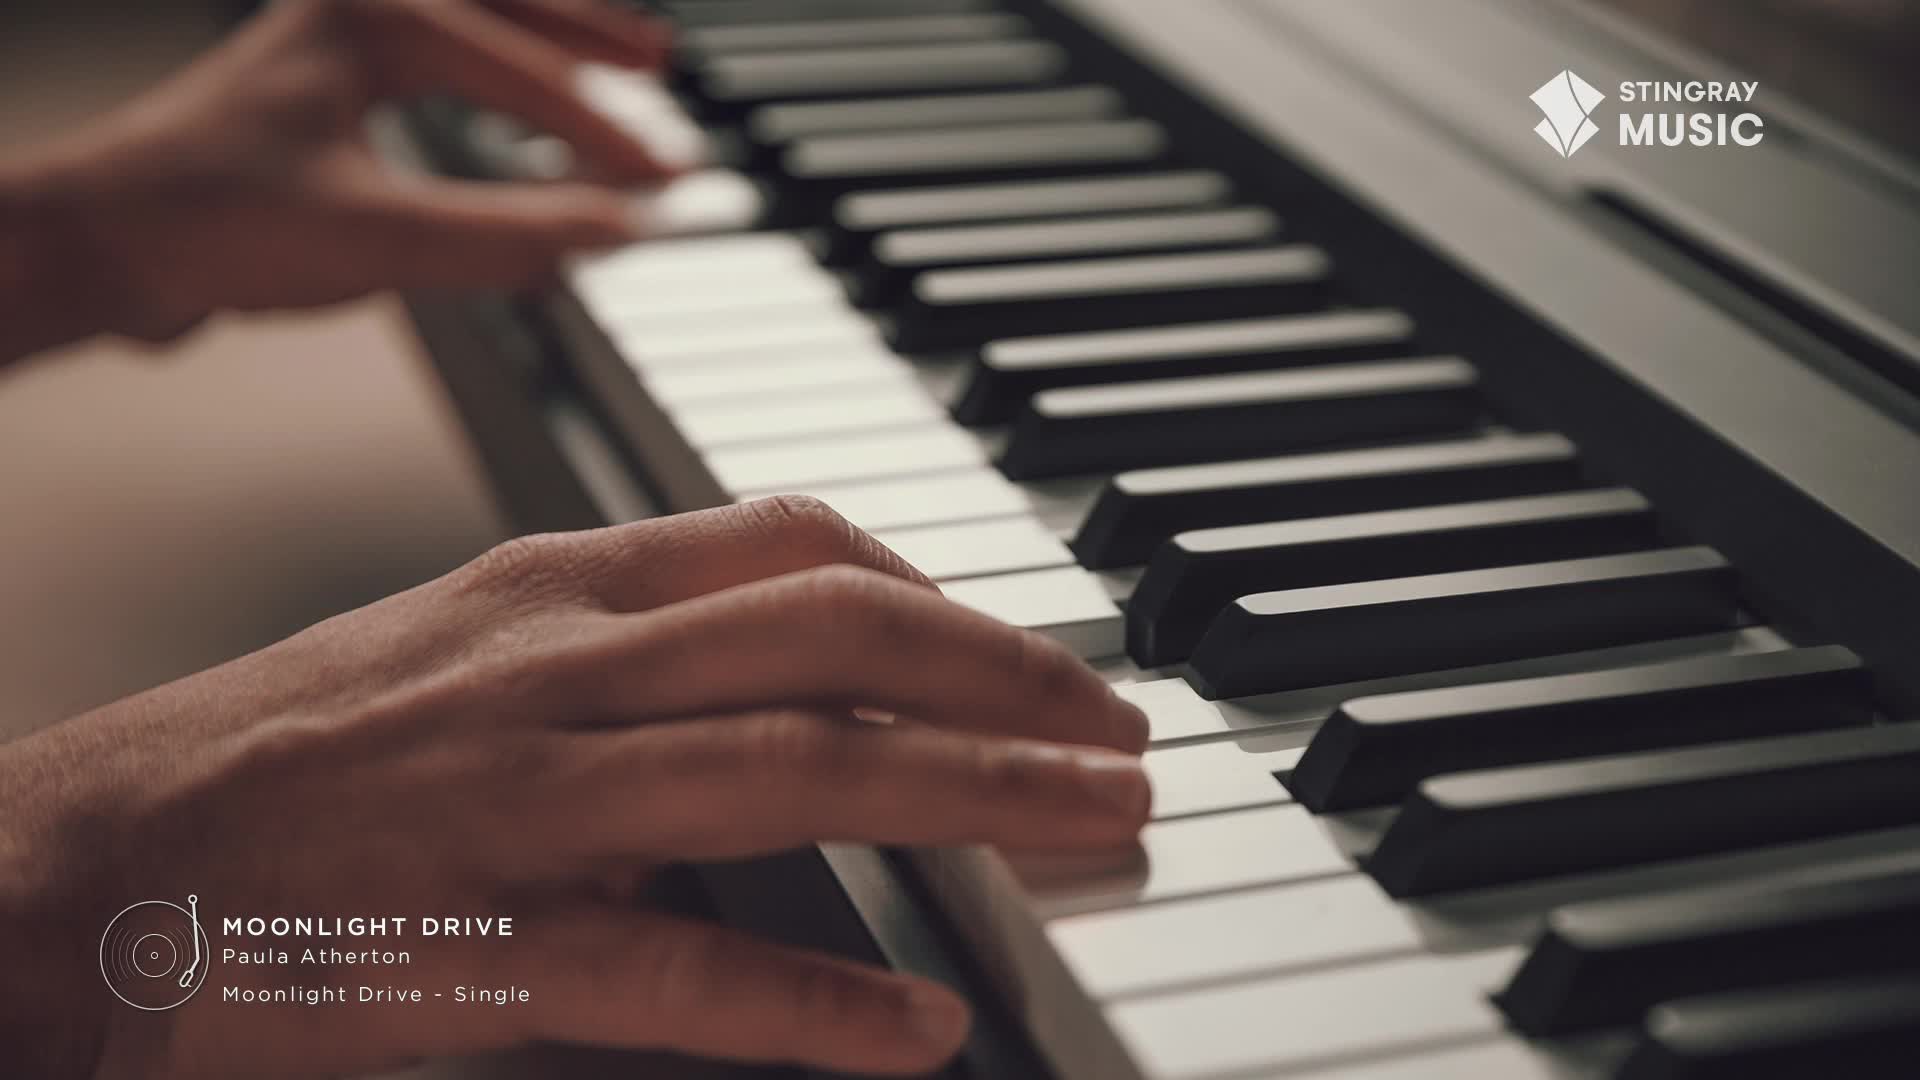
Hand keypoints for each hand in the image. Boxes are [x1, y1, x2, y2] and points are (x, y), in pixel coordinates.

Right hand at [0, 498, 1150, 1079]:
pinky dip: (818, 1001)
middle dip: (1007, 673)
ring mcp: (525, 801)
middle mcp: (558, 668)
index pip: (797, 540)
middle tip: (1118, 730)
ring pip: (800, 772)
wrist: (88, 865)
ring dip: (977, 794)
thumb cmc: (283, 758)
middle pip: (837, 636)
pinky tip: (919, 1029)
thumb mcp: (463, 649)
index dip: (943, 588)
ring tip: (1095, 826)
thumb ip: (624, 655)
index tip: (1026, 644)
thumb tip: (779, 698)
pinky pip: (684, 969)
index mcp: (553, 587)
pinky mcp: (486, 944)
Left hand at [6, 0, 675, 350]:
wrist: (102, 244)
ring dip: (545, 42)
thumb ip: (509, 237)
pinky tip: (509, 112)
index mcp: (377, 22)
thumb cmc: (211, 222)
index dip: (607, 137)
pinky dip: (491, 77)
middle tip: (662, 63)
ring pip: (471, 22)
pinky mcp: (316, 90)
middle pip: (507, 7)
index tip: (666, 182)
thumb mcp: (383, 239)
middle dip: (592, 35)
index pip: (527, 80)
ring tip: (612, 61)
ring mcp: (331, 45)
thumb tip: (613, 233)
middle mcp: (355, 12)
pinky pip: (435, 59)